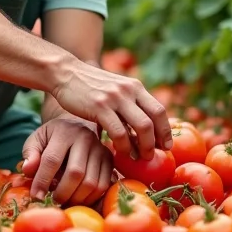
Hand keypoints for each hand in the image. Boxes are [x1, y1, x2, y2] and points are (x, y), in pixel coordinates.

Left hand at [19, 117, 114, 205]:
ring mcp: (101, 149)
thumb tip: (27, 170)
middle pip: (75, 173)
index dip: (42, 181)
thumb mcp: (37, 139)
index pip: (52, 160)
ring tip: (64, 201)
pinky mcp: (110, 160)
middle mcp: (86, 138)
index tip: (36, 196)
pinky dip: (90, 198)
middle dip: (62, 193)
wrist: (77, 127)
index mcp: (64, 131)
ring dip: (76, 198)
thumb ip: (30, 153)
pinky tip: (78, 199)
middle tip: (53, 201)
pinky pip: (103, 186)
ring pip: (91, 183)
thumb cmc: (53, 137)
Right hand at [50, 61, 171, 161]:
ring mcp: (115, 98)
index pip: (159, 110)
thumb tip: (142, 128)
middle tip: (153, 155)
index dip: (166, 130)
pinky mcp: (100, 106)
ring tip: (139, 158)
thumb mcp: (115, 89)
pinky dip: (123, 146)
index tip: (166, 145)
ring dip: (143, 146)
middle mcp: (129, 90)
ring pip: (142, 126)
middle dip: (157, 141)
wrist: (65, 73)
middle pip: (154, 119)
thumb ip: (129, 103)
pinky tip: (120, 152)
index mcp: (135, 86)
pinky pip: (119, 132)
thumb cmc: (89, 87)